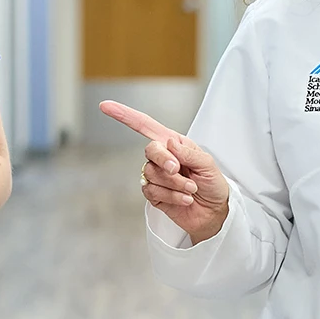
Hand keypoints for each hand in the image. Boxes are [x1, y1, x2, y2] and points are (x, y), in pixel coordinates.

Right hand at [99, 101, 229, 244]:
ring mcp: (156, 176)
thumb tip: (169, 144)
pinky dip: (172, 196)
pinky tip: (184, 199)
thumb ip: (188, 153)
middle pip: (150, 150)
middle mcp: (162, 157)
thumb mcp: (207, 164)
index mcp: (173, 143)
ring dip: (175, 184)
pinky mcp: (154, 195)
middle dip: (164, 160)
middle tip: (178, 169)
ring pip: (152, 174)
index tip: (105, 106)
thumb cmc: (213, 184)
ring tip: (191, 190)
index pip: (145, 126)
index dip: (125, 115)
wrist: (214, 212)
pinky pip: (153, 191)